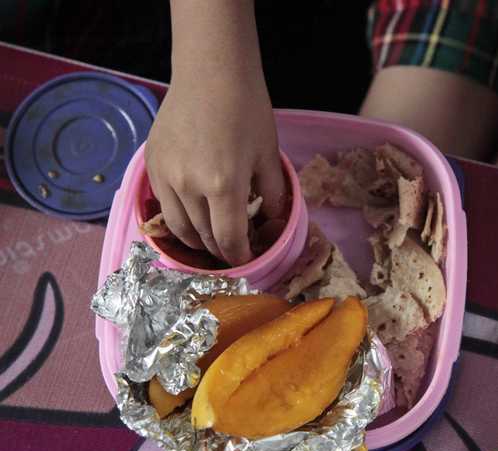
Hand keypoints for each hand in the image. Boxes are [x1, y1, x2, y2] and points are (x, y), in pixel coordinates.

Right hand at [145, 71, 285, 265]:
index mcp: (224, 185)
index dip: (239, 256)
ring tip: (210, 240)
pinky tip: (192, 215)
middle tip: (232, 251)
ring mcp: (165, 176)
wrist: (211, 72)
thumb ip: (273, 195)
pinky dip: (178, 218)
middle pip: (203, 237)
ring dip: (197, 241)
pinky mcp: (151, 165)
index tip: (246, 259)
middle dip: (220, 251)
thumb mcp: (269, 155)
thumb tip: (272, 223)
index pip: (229, 239)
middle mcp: (189, 186)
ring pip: (179, 227)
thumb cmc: (247, 110)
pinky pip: (163, 205)